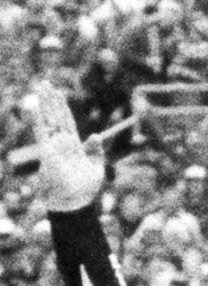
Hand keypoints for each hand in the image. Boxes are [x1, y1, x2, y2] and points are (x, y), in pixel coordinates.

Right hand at [25, 89, 102, 212]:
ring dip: (45, 102)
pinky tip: (33, 105)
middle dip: (51, 100)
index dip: (63, 108)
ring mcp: (53, 145)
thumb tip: (96, 134)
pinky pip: (41, 131)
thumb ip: (96, 150)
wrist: (74, 202)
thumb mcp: (97, 167)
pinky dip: (37, 118)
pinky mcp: (47, 150)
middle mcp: (62, 142)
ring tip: (41, 86)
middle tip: (46, 83)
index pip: (67, 121)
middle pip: (56, 116)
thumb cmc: (86, 189)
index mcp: (74, 145)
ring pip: (48, 119)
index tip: (58, 94)